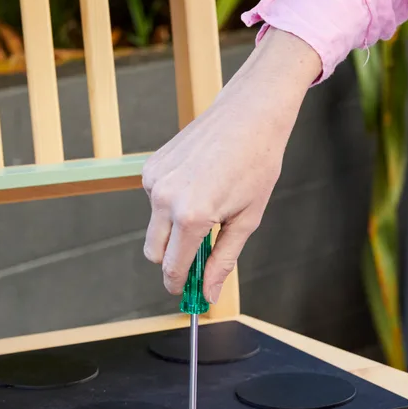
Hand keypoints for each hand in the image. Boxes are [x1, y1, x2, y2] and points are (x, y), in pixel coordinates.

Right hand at [142, 30, 320, 303]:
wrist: (249, 115)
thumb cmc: (256, 164)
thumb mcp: (246, 220)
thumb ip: (222, 260)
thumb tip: (207, 293)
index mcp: (191, 216)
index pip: (172, 268)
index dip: (180, 284)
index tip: (188, 291)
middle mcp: (165, 199)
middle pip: (154, 253)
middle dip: (173, 260)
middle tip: (199, 255)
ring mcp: (155, 181)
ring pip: (154, 226)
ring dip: (173, 229)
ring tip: (208, 205)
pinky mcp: (151, 167)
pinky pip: (154, 201)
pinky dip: (170, 203)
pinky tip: (197, 184)